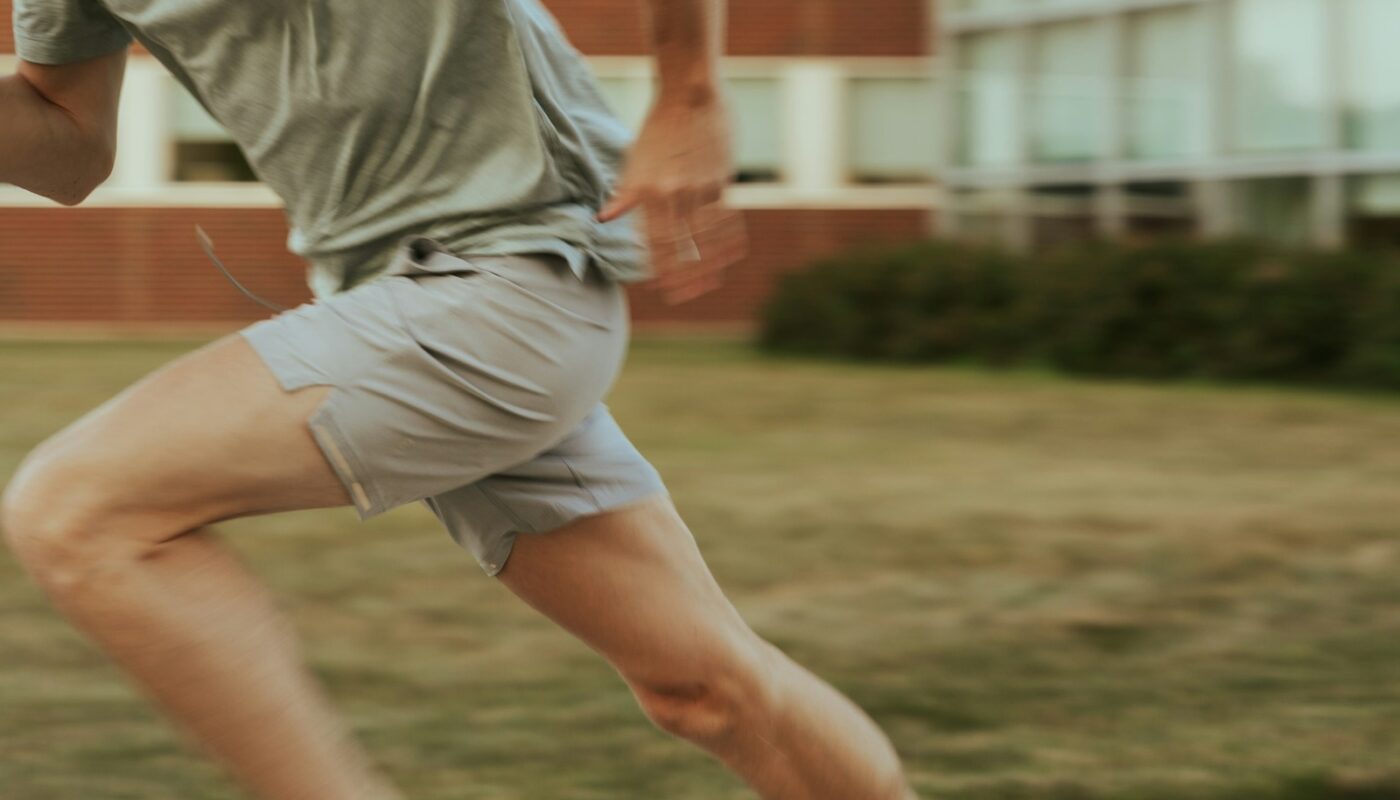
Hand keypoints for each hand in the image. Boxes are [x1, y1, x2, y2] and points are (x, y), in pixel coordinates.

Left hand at [598, 90, 746, 304]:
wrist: (690, 93)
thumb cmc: (659, 125)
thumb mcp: (635, 159)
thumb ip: (626, 193)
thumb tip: (605, 218)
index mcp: (648, 190)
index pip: (653, 241)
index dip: (658, 268)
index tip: (662, 288)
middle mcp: (673, 193)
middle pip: (679, 246)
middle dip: (684, 276)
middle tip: (688, 296)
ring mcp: (700, 188)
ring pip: (706, 237)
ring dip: (710, 263)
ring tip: (712, 281)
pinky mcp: (721, 180)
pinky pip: (726, 217)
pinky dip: (729, 238)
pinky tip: (732, 253)